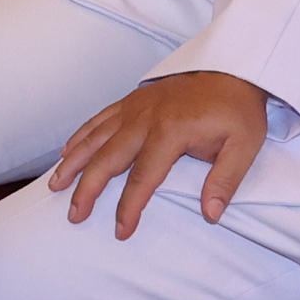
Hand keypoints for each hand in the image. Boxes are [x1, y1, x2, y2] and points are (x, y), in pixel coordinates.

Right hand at [47, 71, 271, 237]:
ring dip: (73, 162)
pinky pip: (98, 119)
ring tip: (55, 185)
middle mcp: (145, 118)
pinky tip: (66, 152)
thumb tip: (211, 215)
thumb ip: (225, 181)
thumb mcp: (244, 146)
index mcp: (171, 132)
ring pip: (95, 137)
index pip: (143, 178)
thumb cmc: (238, 110)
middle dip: (87, 189)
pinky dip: (80, 135)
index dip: (129, 207)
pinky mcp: (133, 100)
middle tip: (74, 215)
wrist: (234, 67)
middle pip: (108, 158)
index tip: (121, 232)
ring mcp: (135, 107)